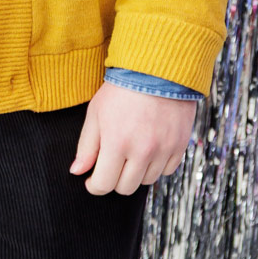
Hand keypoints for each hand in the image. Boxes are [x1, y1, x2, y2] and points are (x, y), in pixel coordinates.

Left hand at [70, 82, 195, 196]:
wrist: (158, 71)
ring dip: (136, 173)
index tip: (92, 180)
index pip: (103, 184)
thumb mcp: (96, 114)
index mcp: (116, 143)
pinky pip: (167, 170)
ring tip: (131, 153)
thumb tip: (77, 171)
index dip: (94, 186)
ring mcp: (163, 149)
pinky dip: (157, 165)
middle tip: (112, 165)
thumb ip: (86, 146)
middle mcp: (142, 150)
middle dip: (114, 180)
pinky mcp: (180, 145)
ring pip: (146, 181)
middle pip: (125, 188)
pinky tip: (150, 150)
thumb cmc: (121, 90)